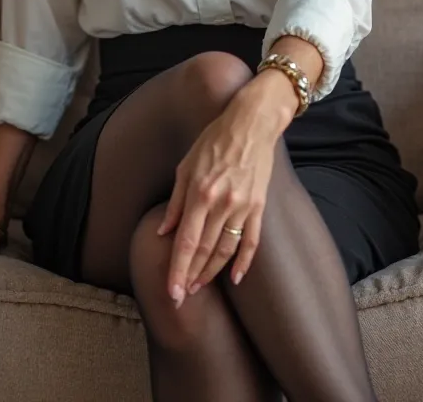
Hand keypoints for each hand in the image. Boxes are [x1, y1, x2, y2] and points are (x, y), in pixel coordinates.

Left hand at [156, 103, 275, 306]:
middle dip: (191, 276)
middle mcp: (221, 203)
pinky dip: (244, 261)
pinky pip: (252, 240)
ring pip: (226, 250)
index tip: (171, 292)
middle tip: (181, 296)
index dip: (178, 270)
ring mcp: (243, 207)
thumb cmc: (214, 140)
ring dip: (212, 272)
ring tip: (199, 286)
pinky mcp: (259, 206)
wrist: (252, 124)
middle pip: (204, 250)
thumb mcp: (186, 165)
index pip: (186, 241)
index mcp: (200, 193)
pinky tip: (235, 277)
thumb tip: (163, 232)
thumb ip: (175, 201)